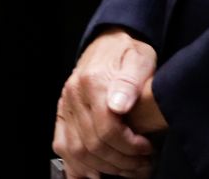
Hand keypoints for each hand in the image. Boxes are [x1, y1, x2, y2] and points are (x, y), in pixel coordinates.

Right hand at [54, 29, 160, 178]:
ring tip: (127, 168)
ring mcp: (65, 105)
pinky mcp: (62, 114)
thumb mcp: (139, 59)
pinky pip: (62, 146)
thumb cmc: (126, 52)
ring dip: (104, 167)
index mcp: (93, 81)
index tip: (147, 148)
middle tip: (142, 163)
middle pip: (93, 144)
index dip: (129, 146)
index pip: (107, 128)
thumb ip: (130, 81)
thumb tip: (119, 105)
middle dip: (121, 161)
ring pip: (77, 151)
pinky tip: (95, 171)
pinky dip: (76, 164)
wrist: (107, 43)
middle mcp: (73, 95)